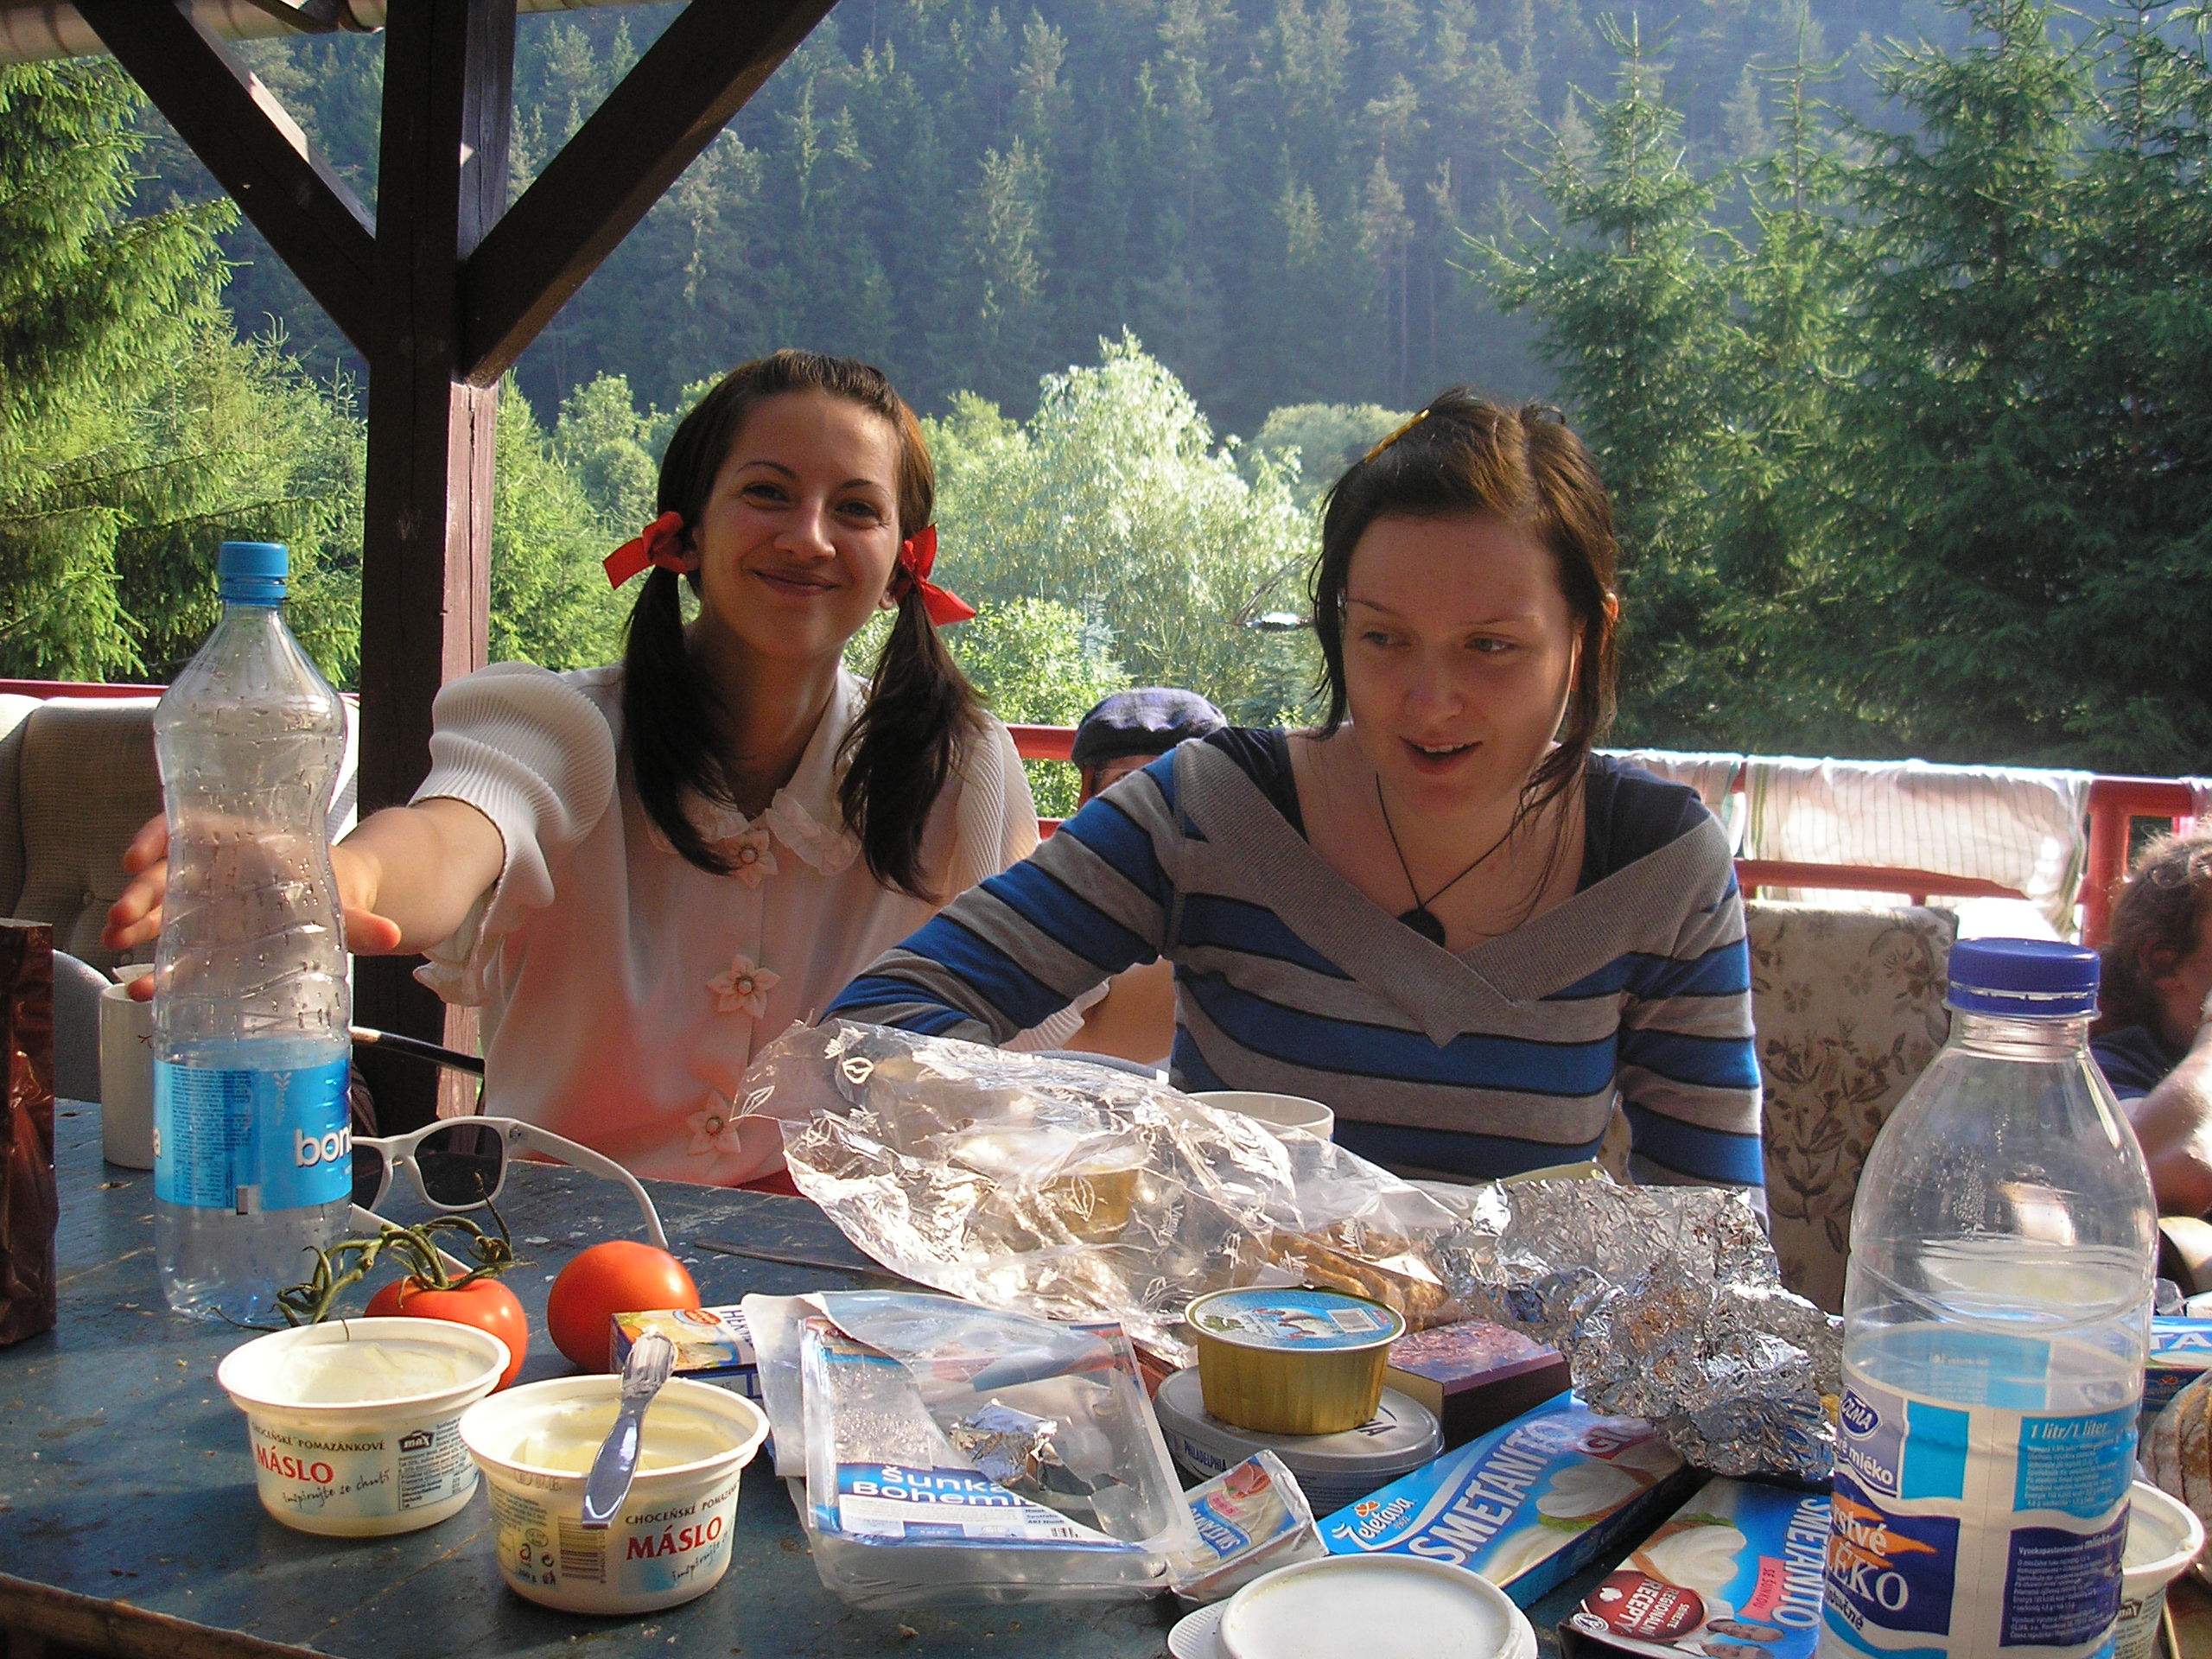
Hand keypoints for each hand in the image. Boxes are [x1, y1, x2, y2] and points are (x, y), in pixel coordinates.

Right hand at [102, 815, 404, 998]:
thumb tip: (394, 936)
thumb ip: (360, 920)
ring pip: (161, 910)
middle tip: (121, 918)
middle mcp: (215, 871)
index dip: (155, 838)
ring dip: (135, 925)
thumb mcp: (343, 900)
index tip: (136, 856)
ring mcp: (206, 905)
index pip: (185, 830)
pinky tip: (145, 989)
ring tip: (116, 944)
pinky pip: (177, 951)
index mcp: (241, 846)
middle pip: (165, 874)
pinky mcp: (208, 940)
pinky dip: (158, 969)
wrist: (340, 903)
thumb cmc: (333, 889)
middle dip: (139, 895)